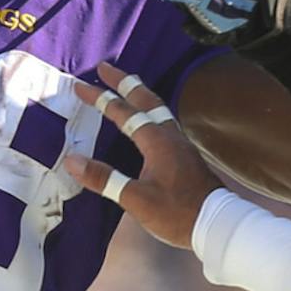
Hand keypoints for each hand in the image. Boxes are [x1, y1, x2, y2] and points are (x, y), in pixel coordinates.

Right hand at [60, 63, 222, 247]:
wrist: (217, 223)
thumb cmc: (177, 213)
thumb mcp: (136, 199)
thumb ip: (104, 178)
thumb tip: (72, 160)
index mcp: (157, 141)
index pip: (124, 112)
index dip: (101, 98)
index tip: (81, 87)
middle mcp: (170, 135)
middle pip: (146, 99)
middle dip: (124, 82)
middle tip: (105, 67)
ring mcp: (180, 143)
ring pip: (157, 107)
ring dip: (139, 93)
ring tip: (126, 85)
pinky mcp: (185, 154)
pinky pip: (163, 120)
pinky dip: (149, 110)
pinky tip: (148, 119)